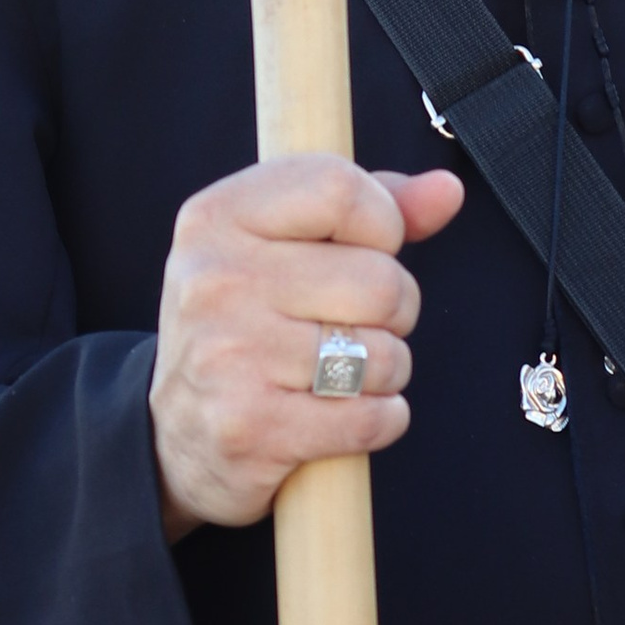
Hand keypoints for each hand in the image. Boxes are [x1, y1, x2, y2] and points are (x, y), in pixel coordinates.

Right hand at [147, 156, 464, 534]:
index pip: (340, 188)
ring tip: (346, 372)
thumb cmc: (249, 327)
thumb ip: (371, 209)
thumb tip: (447, 190)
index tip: (369, 249)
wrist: (177, 436)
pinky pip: (371, 418)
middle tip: (361, 325)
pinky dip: (381, 420)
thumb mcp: (286, 248)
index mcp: (217, 218)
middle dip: (396, 310)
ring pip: (382, 354)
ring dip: (386, 371)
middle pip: (379, 280)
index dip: (382, 223)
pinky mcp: (249, 427)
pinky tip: (347, 415)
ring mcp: (227, 355)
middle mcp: (214, 280)